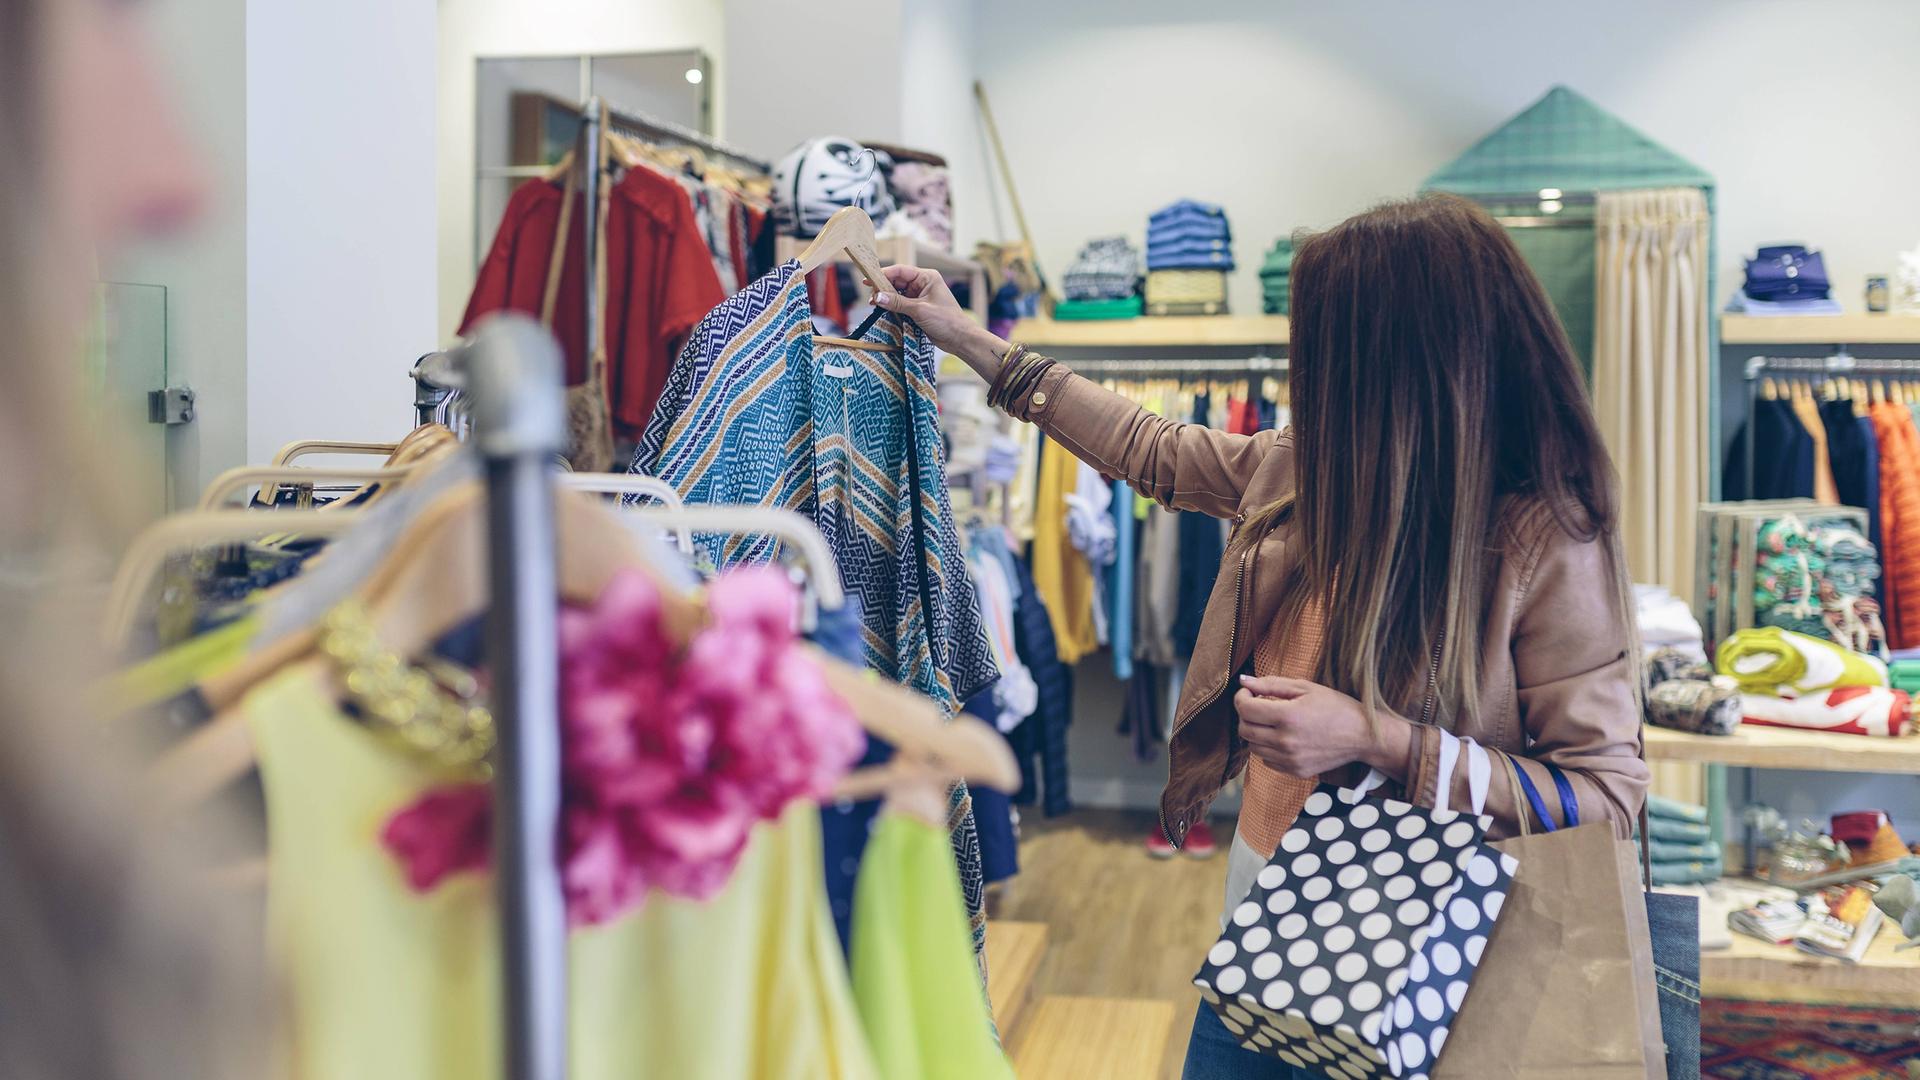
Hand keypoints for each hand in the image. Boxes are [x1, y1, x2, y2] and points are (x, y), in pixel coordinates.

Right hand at [872, 266, 1009, 381]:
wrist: (960, 338)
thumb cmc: (946, 321)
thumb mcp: (919, 310)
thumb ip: (897, 303)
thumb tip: (877, 297)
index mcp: (927, 277)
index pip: (901, 271)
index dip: (884, 274)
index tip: (869, 280)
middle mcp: (923, 284)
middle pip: (897, 281)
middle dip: (883, 287)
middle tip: (870, 296)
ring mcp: (920, 296)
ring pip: (897, 293)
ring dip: (886, 298)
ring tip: (873, 304)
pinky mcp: (918, 308)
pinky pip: (901, 304)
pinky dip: (892, 306)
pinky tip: (882, 310)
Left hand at [1234, 675, 1412, 779]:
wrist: (1362, 735)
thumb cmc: (1336, 706)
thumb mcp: (1305, 688)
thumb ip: (1271, 684)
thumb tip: (1243, 681)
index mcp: (1287, 717)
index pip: (1245, 709)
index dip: (1241, 698)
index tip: (1248, 693)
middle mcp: (1285, 741)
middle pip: (1244, 730)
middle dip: (1245, 715)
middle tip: (1258, 706)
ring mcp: (1290, 759)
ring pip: (1253, 747)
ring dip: (1256, 732)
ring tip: (1272, 721)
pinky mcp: (1295, 771)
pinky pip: (1267, 760)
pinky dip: (1268, 748)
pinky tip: (1282, 737)